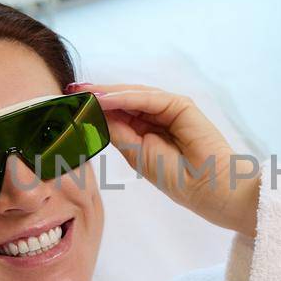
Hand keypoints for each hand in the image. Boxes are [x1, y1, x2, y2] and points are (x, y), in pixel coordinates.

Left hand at [73, 82, 259, 237]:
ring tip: (84, 93)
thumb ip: (119, 133)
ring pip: (133, 96)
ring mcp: (170, 109)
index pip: (117, 113)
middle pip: (123, 100)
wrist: (211, 190)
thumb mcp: (137, 155)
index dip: (95, 106)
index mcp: (148, 131)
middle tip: (71, 91)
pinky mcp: (181, 105)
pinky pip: (149, 98)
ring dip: (108, 93)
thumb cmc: (178, 179)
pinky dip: (126, 98)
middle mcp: (158, 117)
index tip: (70, 102)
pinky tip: (105, 99)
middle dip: (97, 95)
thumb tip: (94, 114)